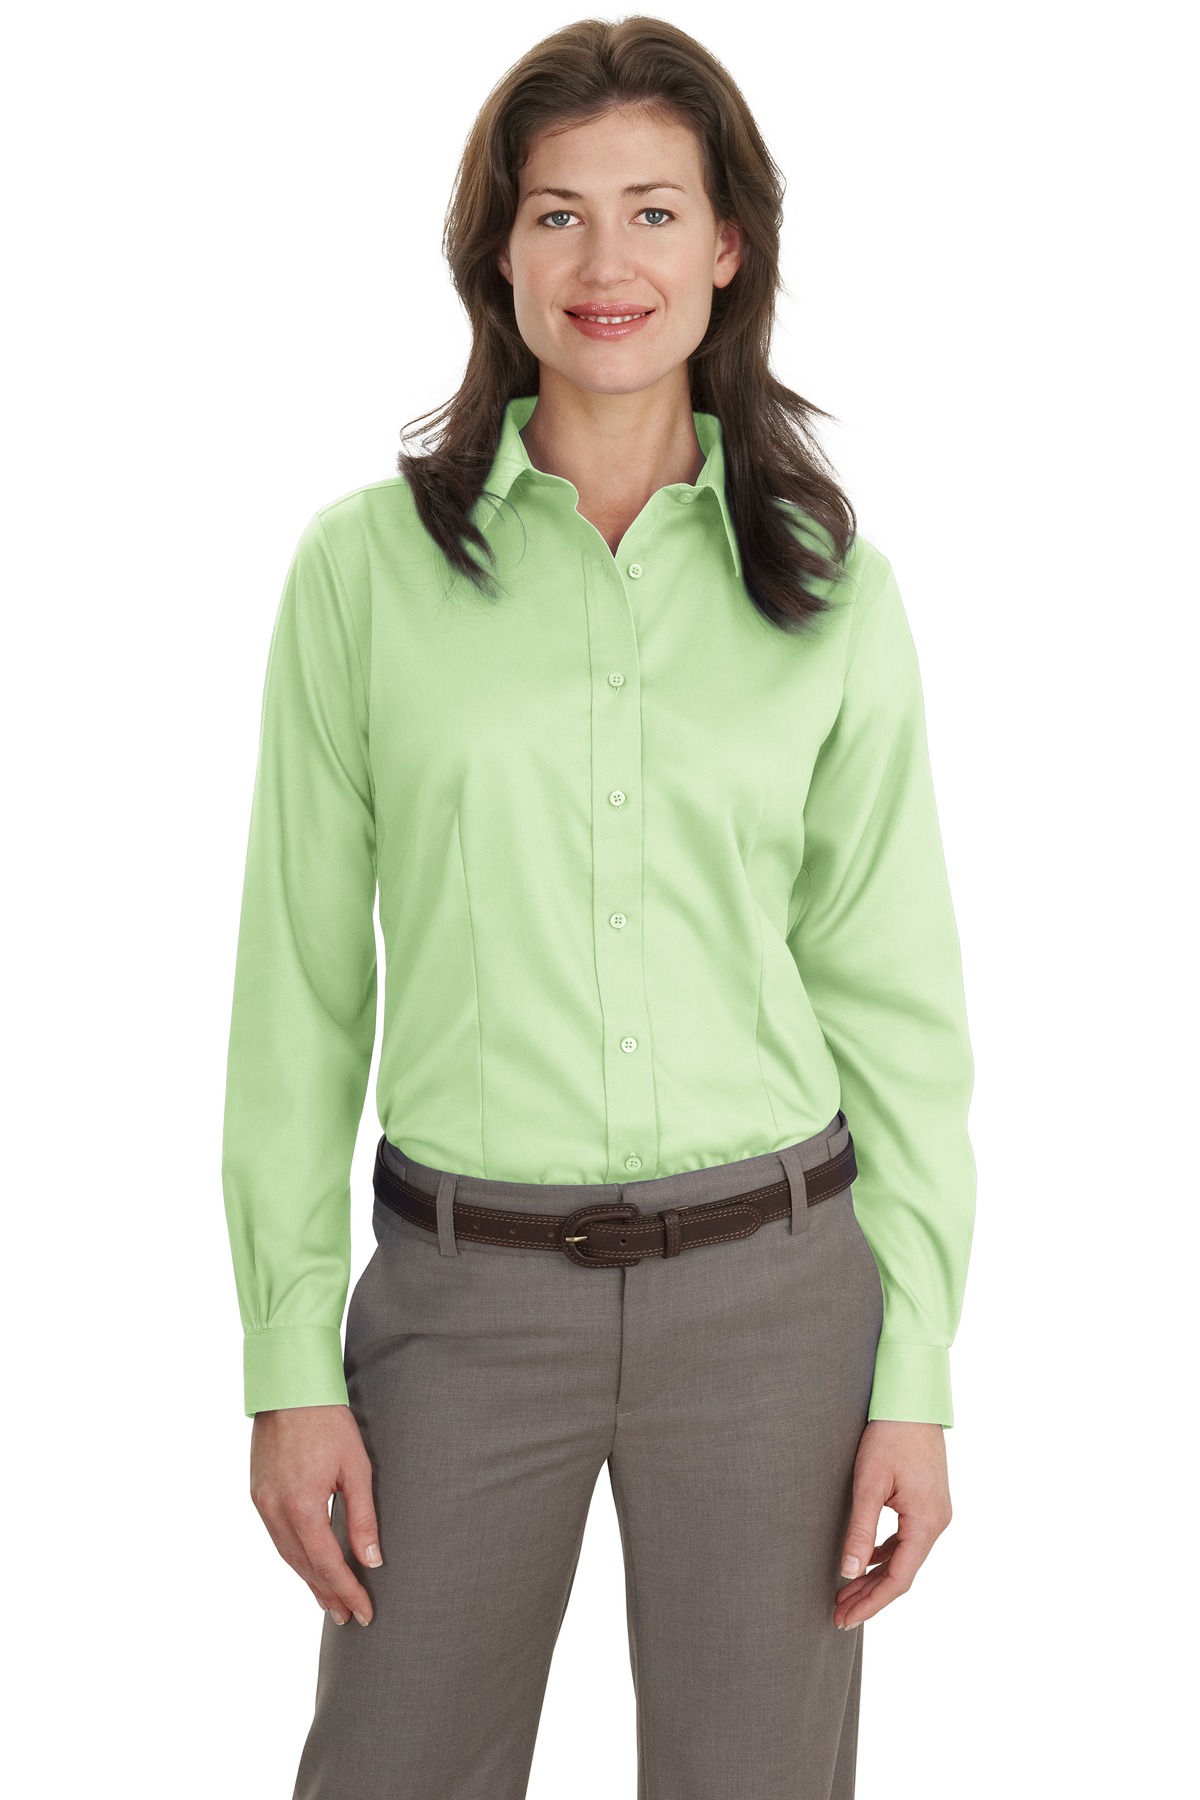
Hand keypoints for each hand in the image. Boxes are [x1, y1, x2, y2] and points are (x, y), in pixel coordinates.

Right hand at [250, 1404, 382, 1626]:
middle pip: (304, 1566)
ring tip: (330, 1600)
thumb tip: (372, 1561)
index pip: (328, 1564)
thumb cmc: (329, 1422)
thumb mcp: (357, 1468)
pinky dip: (294, 1555)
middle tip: (349, 1617)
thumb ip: (363, 1518)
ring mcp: (262, 1502)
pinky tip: (307, 1563)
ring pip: (287, 1554)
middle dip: (328, 1594)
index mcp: (302, 1506)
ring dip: (309, 1579)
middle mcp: (275, 1510)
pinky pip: (276, 1536)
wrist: (290, 1388)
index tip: (365, 1613)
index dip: (348, 1591)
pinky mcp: (257, 1492)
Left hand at [831, 1419, 951, 1628]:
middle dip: (869, 1595)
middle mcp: (938, 1523)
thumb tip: (849, 1572)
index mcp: (927, 1523)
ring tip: (844, 1593)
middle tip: (837, 1614)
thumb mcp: (869, 1483)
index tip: (845, 1618)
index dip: (871, 1602)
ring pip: (904, 1557)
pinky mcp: (928, 1502)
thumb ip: (861, 1530)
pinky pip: (906, 1539)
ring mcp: (936, 1513)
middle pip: (902, 1573)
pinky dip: (885, 1555)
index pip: (899, 1579)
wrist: (912, 1400)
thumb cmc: (889, 1436)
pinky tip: (863, 1561)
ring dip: (875, 1576)